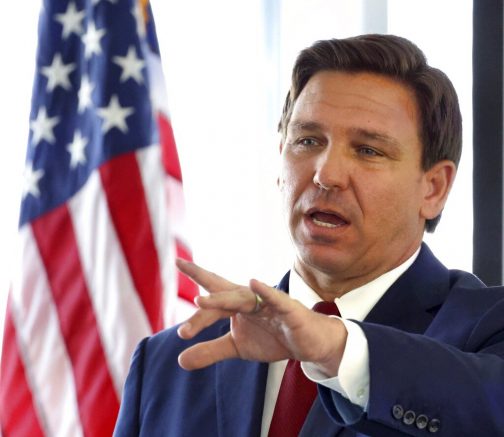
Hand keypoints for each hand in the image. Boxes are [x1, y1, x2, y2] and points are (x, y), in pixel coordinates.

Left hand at [176, 259, 347, 374]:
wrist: (307, 343)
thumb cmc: (272, 337)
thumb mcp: (237, 346)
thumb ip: (210, 350)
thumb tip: (180, 360)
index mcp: (236, 303)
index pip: (213, 290)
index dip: (196, 274)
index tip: (177, 261)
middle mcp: (249, 298)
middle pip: (222, 294)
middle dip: (202, 290)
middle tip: (181, 291)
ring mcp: (268, 302)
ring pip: (242, 299)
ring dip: (222, 300)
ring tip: (200, 301)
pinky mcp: (288, 310)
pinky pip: (276, 299)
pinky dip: (265, 292)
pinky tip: (253, 283)